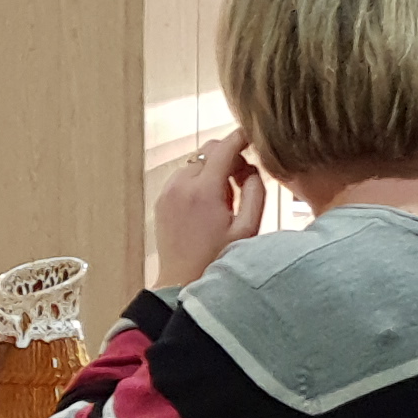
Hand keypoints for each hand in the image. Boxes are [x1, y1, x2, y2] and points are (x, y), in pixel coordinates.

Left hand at [153, 136, 265, 287]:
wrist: (182, 283)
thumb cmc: (218, 260)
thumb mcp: (247, 228)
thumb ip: (255, 191)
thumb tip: (252, 168)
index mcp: (204, 190)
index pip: (225, 147)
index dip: (241, 137)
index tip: (253, 135)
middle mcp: (182, 185)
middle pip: (209, 150)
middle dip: (229, 156)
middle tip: (242, 181)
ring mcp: (168, 192)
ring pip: (196, 162)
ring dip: (213, 170)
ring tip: (225, 200)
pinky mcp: (162, 200)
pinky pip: (184, 177)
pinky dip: (199, 181)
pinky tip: (208, 205)